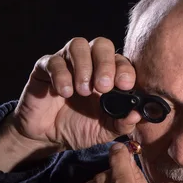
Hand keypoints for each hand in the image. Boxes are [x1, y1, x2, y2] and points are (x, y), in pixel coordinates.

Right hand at [3, 37, 141, 151]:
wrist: (50, 137)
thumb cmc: (80, 128)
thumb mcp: (105, 131)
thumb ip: (122, 123)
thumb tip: (137, 115)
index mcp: (108, 75)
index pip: (121, 61)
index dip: (124, 69)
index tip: (125, 85)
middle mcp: (89, 63)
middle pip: (101, 44)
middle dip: (105, 64)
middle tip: (103, 87)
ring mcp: (67, 63)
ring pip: (78, 45)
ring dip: (84, 67)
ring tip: (83, 91)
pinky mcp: (44, 68)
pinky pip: (53, 61)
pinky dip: (61, 75)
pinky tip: (65, 93)